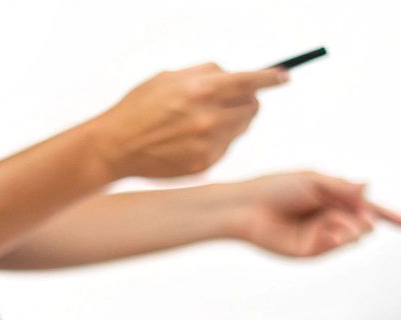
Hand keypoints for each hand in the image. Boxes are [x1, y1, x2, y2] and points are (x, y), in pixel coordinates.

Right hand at [92, 64, 289, 178]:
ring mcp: (208, 144)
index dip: (271, 78)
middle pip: (252, 106)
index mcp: (200, 90)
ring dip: (233, 120)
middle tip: (235, 99)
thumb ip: (205, 74)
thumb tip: (235, 75)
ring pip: (241, 128)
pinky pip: (225, 147)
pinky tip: (192, 138)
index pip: (249, 81)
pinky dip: (217, 140)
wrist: (116, 146)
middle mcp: (208, 118)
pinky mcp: (204, 164)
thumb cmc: (140, 107)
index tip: (284, 76)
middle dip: (249, 100)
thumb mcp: (169, 78)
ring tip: (204, 119)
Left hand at [225, 172, 400, 256]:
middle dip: (366, 219)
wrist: (248, 208)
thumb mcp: (313, 181)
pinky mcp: (309, 251)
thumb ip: (341, 187)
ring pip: (352, 236)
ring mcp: (320, 235)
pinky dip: (337, 239)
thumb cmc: (276, 187)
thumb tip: (368, 186)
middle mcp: (329, 217)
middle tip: (361, 217)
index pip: (367, 207)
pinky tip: (328, 235)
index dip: (389, 216)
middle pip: (363, 222)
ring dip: (352, 229)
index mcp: (333, 198)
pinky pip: (334, 246)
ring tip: (340, 224)